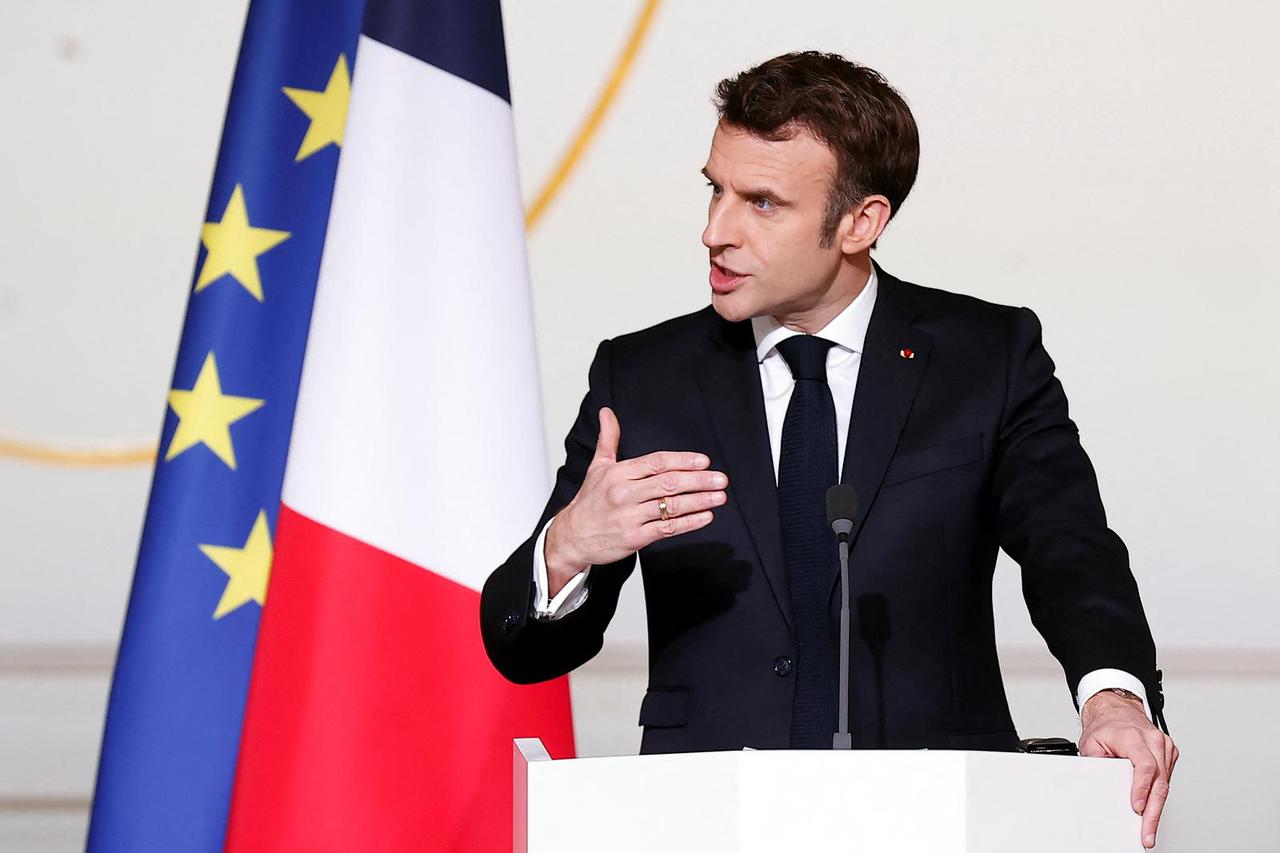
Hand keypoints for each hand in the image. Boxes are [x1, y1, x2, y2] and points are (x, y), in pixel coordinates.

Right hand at [544, 406, 727, 595]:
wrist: (571, 537)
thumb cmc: (589, 502)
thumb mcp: (597, 467)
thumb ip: (608, 439)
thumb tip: (607, 412)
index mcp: (618, 473)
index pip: (656, 462)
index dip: (682, 461)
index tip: (704, 461)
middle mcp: (624, 493)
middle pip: (668, 483)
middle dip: (698, 480)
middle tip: (720, 478)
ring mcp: (630, 516)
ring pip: (671, 506)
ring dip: (699, 501)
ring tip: (719, 496)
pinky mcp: (634, 538)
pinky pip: (667, 528)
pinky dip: (689, 523)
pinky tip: (705, 517)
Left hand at [1079, 690, 1178, 848]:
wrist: (1117, 712)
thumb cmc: (1105, 727)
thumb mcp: (1091, 743)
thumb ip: (1097, 763)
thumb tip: (1100, 785)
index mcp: (1133, 736)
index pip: (1145, 765)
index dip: (1142, 789)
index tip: (1137, 807)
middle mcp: (1153, 740)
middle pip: (1159, 781)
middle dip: (1153, 812)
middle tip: (1147, 833)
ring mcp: (1164, 747)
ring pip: (1165, 784)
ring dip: (1157, 808)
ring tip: (1148, 829)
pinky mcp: (1169, 754)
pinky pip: (1166, 779)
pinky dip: (1159, 796)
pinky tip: (1152, 809)